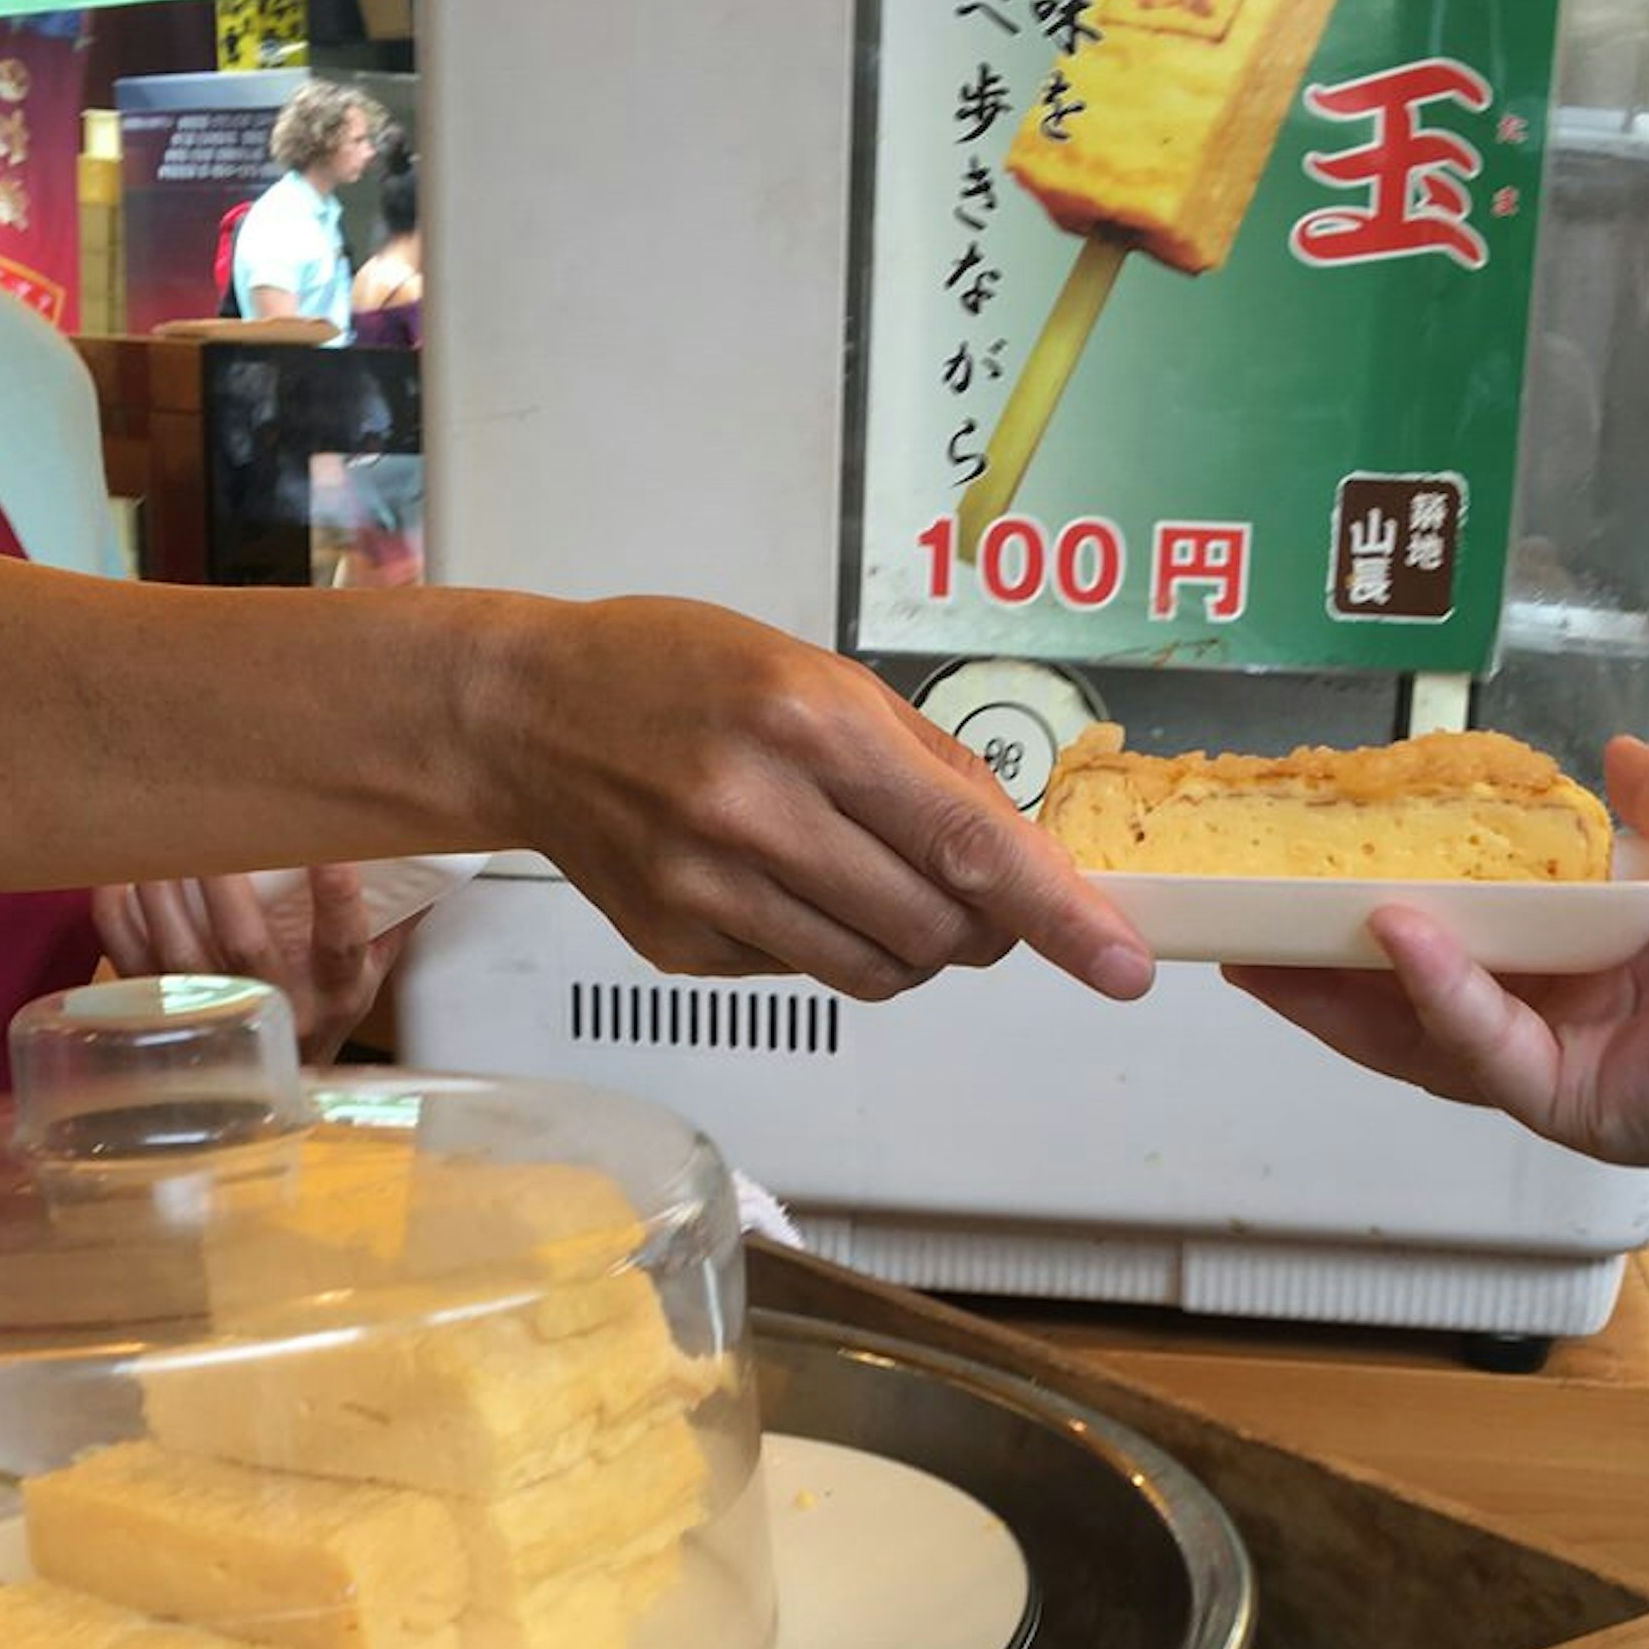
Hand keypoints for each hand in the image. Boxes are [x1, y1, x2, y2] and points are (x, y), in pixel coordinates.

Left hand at [92, 865, 403, 1060]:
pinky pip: (130, 959)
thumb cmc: (323, 1010)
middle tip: (212, 822)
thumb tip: (426, 844)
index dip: (338, 897)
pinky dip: (118, 915)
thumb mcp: (370, 973)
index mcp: (334, 994)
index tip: (332, 849)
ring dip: (163, 891)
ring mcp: (215, 1012)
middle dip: (224, 882)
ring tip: (158, 837)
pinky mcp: (164, 1011)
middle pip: (245, 945)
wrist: (275, 1082)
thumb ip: (393, 914)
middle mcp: (275, 1006)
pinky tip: (120, 874)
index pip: (341, 946)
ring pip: (179, 950)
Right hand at [464, 595, 1150, 1005]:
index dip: (1060, 915)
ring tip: (872, 883)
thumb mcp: (817, 673)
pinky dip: (823, 943)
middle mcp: (757, 812)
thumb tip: (1026, 853)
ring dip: (913, 947)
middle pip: (936, 929)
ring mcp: (709, 889)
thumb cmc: (676, 674)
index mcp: (810, 725)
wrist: (527, 714)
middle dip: (983, 929)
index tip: (1121, 964)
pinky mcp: (678, 943)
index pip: (969, 846)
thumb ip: (928, 764)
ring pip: (876, 972)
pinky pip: (800, 974)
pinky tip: (779, 881)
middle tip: (972, 896)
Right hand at [1227, 738, 1648, 1169]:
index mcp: (1634, 951)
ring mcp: (1586, 1070)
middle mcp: (1598, 1018)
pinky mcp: (1587, 1106)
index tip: (1332, 864)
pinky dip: (1438, 997)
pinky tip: (1391, 938)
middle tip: (1245, 930)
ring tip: (1258, 949)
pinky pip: (1489, 1053)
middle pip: (1434, 998)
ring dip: (1346, 995)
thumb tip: (1610, 757)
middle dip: (1334, 969)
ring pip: (1434, 1039)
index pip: (1493, 934)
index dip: (1409, 901)